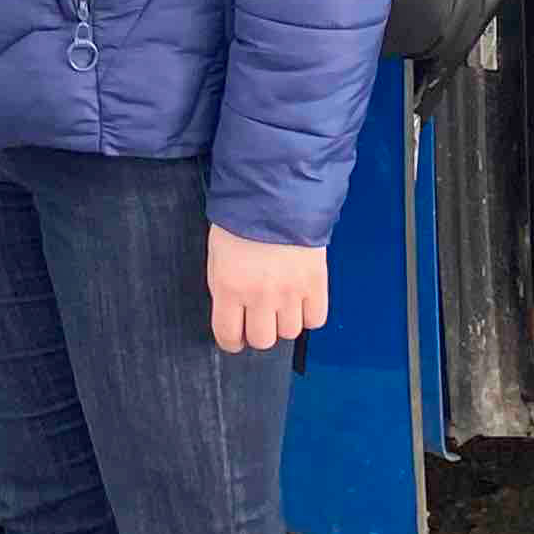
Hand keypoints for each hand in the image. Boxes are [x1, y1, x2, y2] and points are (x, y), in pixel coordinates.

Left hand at [207, 226, 329, 353]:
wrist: (276, 192)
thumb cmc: (242, 219)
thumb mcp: (217, 255)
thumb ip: (223, 289)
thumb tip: (231, 317)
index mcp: (229, 287)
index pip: (229, 336)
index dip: (231, 340)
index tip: (235, 337)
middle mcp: (260, 295)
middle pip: (263, 340)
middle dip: (258, 331)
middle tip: (258, 316)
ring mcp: (291, 291)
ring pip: (289, 332)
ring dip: (284, 322)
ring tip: (280, 302)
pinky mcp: (316, 283)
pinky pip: (315, 319)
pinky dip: (308, 314)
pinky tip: (300, 299)